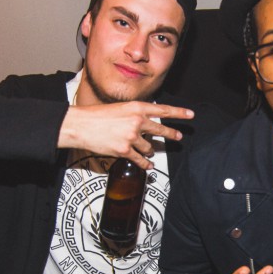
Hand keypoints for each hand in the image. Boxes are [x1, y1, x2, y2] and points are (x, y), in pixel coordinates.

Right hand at [58, 101, 193, 168]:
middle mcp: (137, 122)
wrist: (81, 125)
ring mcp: (131, 137)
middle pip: (160, 130)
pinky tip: (149, 165)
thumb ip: (135, 115)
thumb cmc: (97, 116)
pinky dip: (145, 163)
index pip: (163, 110)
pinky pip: (140, 159)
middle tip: (179, 137)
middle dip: (171, 134)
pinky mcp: (124, 150)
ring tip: (148, 151)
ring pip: (149, 147)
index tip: (190, 114)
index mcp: (136, 108)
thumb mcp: (120, 109)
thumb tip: (146, 124)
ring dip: (149, 150)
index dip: (179, 113)